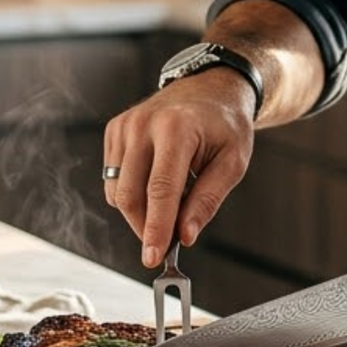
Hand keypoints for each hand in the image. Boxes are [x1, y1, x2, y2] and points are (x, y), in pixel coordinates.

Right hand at [101, 68, 256, 264]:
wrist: (209, 89)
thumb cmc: (225, 125)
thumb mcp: (233, 162)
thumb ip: (208, 199)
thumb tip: (186, 235)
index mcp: (176, 129)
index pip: (160, 190)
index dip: (156, 229)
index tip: (153, 258)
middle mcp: (143, 124)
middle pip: (131, 195)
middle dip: (146, 227)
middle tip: (168, 241)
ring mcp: (125, 125)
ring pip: (118, 192)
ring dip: (140, 212)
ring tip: (172, 201)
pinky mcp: (115, 130)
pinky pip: (113, 179)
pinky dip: (132, 193)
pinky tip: (156, 182)